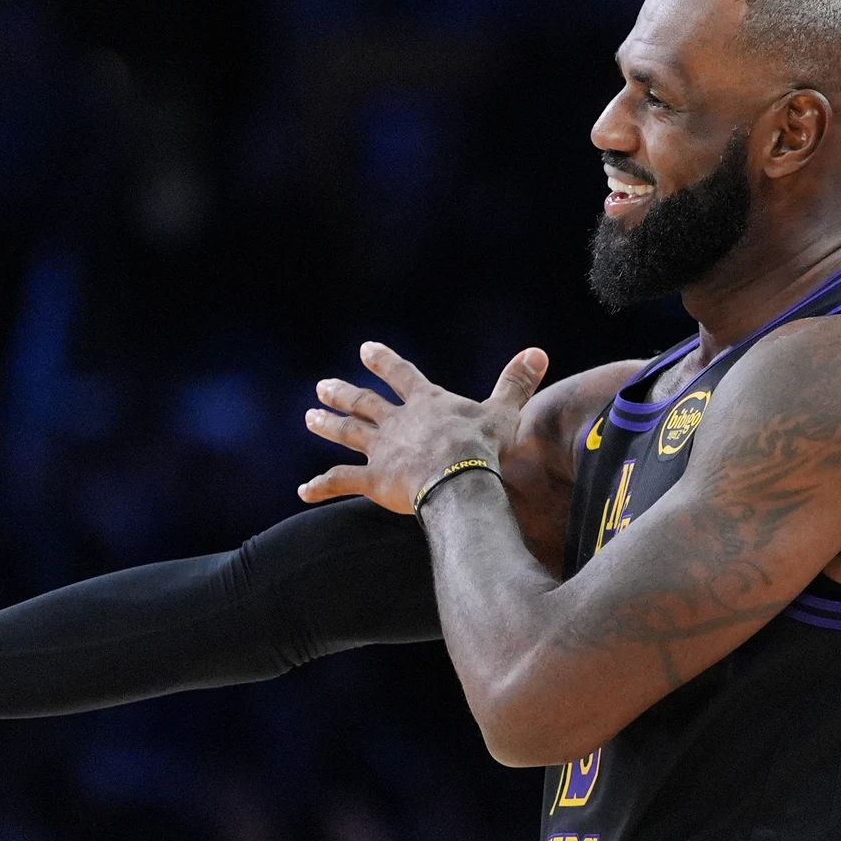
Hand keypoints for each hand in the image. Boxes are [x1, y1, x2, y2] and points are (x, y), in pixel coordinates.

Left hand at [299, 341, 548, 514]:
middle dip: (343, 394)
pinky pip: (341, 482)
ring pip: (348, 434)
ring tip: (309, 418)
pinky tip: (302, 491)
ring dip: (328, 425)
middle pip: (365, 403)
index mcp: (425, 403)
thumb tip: (537, 352)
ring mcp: (382, 450)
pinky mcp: (373, 479)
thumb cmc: (482, 444)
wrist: (458, 477)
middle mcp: (397, 422)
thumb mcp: (503, 410)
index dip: (384, 362)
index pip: (401, 375)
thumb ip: (516, 383)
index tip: (365, 349)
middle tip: (322, 387)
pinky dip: (321, 487)